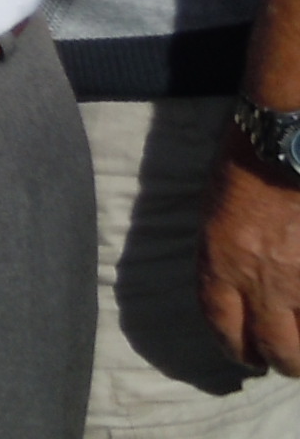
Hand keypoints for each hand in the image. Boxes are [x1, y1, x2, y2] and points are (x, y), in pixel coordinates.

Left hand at [201, 136, 299, 374]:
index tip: (245, 354)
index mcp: (222, 262)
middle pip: (274, 349)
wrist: (286, 141)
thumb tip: (237, 288)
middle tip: (286, 358)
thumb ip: (224, 254)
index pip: (223, 326)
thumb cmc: (244, 162)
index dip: (235, 348)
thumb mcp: (216, 212)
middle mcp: (262, 281)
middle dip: (280, 361)